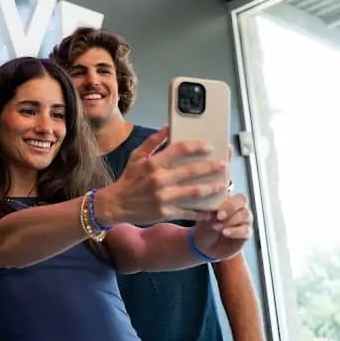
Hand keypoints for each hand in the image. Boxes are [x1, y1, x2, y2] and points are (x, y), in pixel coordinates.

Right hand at [97, 126, 228, 225]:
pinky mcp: (166, 212)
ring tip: (222, 184)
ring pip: (194, 192)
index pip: (180, 150)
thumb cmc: (128, 180)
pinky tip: (211, 209)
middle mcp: (159, 180)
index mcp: (153, 163)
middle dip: (211, 167)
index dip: (197, 147)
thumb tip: (168, 127)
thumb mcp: (136, 156)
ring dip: (211, 188)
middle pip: (191, 171)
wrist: (116, 204)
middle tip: (223, 164)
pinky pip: (188, 211)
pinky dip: (201, 211)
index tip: (208, 147)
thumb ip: (153, 141)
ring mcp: (164, 197)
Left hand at [190, 193, 252, 260]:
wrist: (207, 245)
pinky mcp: (246, 233)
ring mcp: (245, 220)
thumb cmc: (206, 226)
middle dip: (230, 208)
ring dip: (230, 221)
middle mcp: (240, 208)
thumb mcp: (205, 218)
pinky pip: (245, 230)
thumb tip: (212, 210)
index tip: (217, 211)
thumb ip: (210, 212)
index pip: (236, 195)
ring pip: (245, 215)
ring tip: (217, 227)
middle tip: (219, 216)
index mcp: (230, 200)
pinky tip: (225, 233)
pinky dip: (235, 231)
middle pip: (242, 202)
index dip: (229, 202)